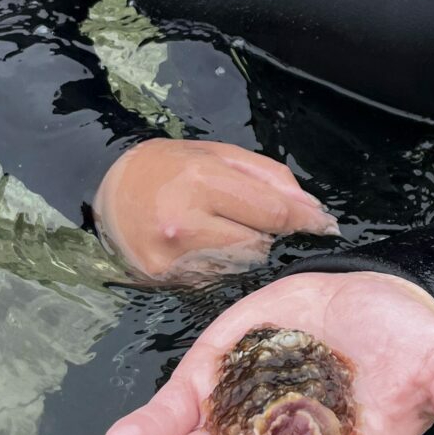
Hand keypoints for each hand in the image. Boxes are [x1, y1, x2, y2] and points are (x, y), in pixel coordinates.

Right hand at [92, 140, 338, 284]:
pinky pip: (218, 277)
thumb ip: (267, 176)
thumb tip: (311, 207)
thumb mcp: (216, 154)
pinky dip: (221, 263)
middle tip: (245, 215)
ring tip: (218, 226)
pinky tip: (202, 244)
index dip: (304, 219)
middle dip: (266, 231)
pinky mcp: (167, 280)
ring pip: (243, 265)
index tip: (325, 224)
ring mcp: (175, 258)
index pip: (272, 211)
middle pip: (261, 244)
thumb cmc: (167, 167)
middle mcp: (186, 223)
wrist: (107, 194)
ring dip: (244, 248)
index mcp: (200, 181)